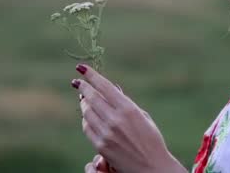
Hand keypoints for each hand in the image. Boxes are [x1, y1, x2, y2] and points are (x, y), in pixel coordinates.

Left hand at [72, 64, 186, 172]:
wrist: (152, 166)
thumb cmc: (151, 139)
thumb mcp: (143, 116)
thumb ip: (126, 103)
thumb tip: (112, 89)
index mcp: (128, 109)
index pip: (104, 87)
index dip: (91, 75)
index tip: (81, 67)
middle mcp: (115, 120)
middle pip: (92, 98)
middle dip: (82, 87)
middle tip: (77, 81)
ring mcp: (106, 133)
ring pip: (87, 112)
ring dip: (84, 102)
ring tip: (84, 98)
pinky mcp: (101, 146)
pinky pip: (87, 128)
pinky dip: (86, 119)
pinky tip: (88, 115)